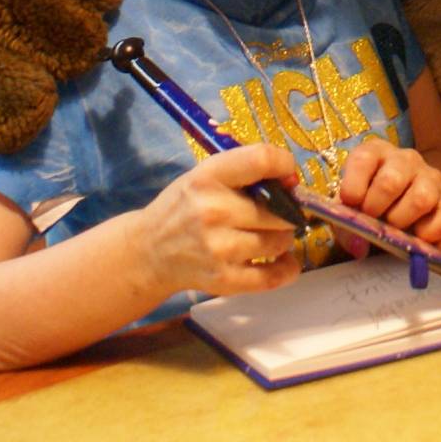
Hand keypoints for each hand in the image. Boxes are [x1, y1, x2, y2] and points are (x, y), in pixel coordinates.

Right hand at [137, 144, 302, 296]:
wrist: (148, 252)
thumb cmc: (184, 208)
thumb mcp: (204, 176)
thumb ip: (244, 172)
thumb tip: (292, 181)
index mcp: (209, 177)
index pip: (261, 160)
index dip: (285, 164)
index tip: (287, 177)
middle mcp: (214, 211)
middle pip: (279, 209)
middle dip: (287, 211)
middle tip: (279, 213)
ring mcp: (218, 248)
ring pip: (278, 241)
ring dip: (282, 239)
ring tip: (269, 236)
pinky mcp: (223, 280)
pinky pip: (271, 277)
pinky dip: (286, 270)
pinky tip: (284, 263)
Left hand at [337, 138, 440, 239]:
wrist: (415, 198)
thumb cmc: (374, 202)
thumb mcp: (354, 206)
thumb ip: (347, 226)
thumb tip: (359, 248)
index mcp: (377, 153)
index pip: (363, 159)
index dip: (353, 185)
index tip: (350, 203)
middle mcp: (406, 159)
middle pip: (390, 181)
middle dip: (375, 208)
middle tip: (372, 219)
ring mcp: (432, 178)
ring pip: (421, 199)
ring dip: (401, 221)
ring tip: (394, 228)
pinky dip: (428, 236)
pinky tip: (416, 235)